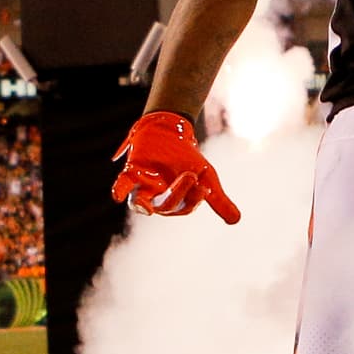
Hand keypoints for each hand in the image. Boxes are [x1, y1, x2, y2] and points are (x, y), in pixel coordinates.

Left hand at [112, 111, 240, 224]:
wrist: (173, 132)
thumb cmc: (189, 159)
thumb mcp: (208, 177)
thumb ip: (218, 200)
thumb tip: (237, 221)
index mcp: (177, 202)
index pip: (185, 206)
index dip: (193, 198)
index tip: (203, 187)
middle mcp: (158, 199)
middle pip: (165, 205)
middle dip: (177, 192)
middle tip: (190, 175)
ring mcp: (143, 187)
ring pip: (140, 203)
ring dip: (142, 206)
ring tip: (146, 208)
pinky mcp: (131, 173)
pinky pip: (123, 185)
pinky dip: (120, 190)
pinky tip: (117, 195)